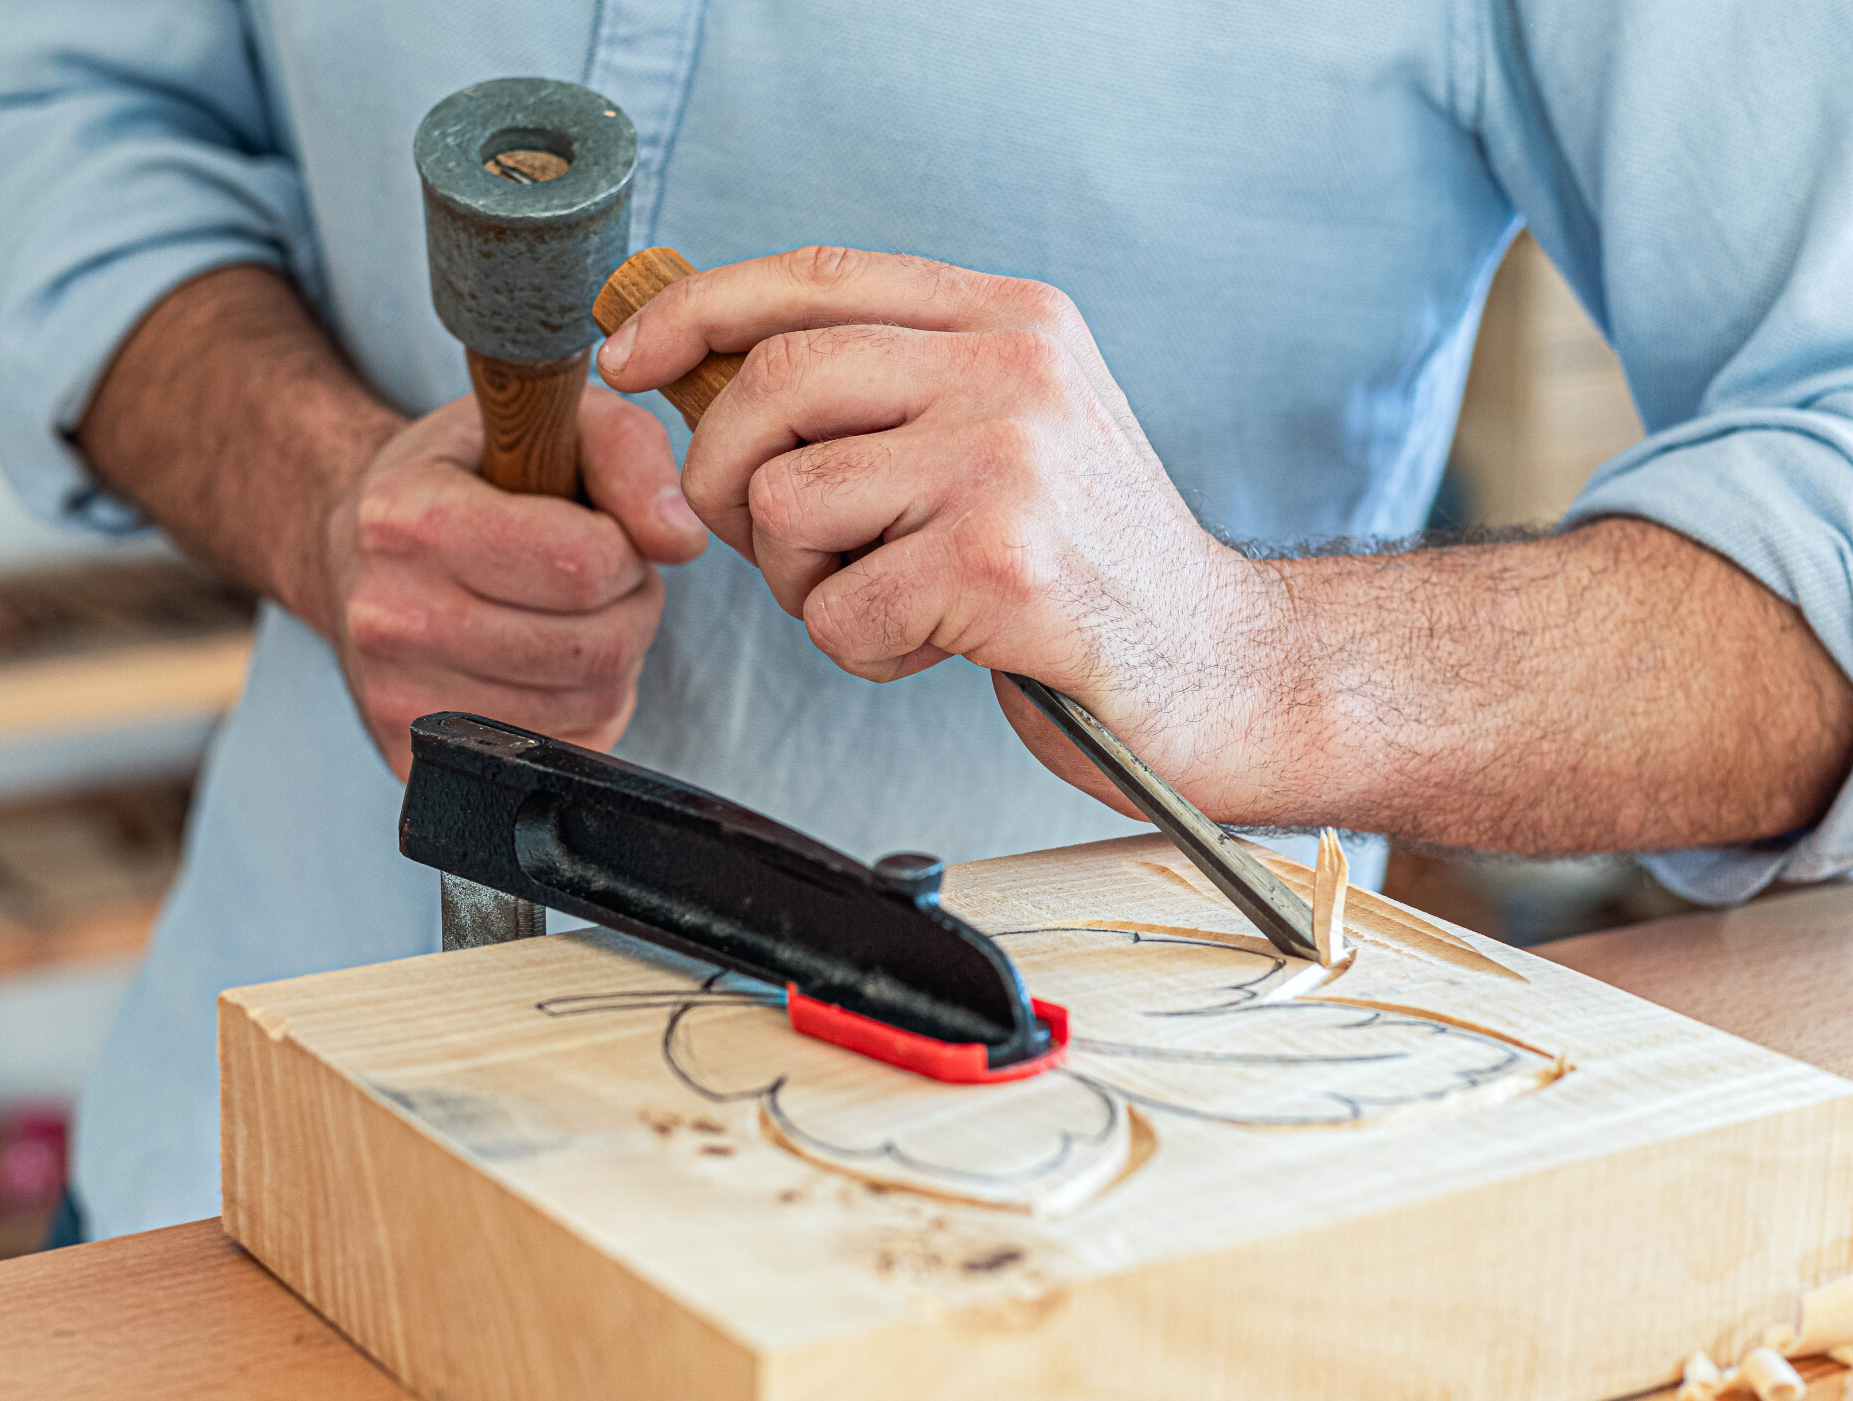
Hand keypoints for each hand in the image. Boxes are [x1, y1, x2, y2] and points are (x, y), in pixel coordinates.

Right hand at [297, 386, 708, 778]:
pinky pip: (561, 751)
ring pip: (587, 703)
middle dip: (631, 607)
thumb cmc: (472, 478)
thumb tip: (682, 539)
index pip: (582, 564)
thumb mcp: (545, 420)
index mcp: (409, 518)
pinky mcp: (414, 755)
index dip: (625, 550)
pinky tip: (551, 668)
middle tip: (605, 581)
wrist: (358, 554)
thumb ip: (628, 454)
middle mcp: (388, 615)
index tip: (603, 532)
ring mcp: (396, 696)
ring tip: (577, 617)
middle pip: (594, 646)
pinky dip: (584, 712)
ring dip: (614, 660)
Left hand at [594, 247, 1295, 823]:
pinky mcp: (998, 566)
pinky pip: (836, 610)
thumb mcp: (1014, 432)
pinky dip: (860, 649)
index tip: (628, 354)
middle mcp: (1014, 371)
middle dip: (726, 475)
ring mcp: (1008, 464)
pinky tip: (934, 646)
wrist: (1225, 672)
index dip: (699, 309)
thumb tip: (719, 381)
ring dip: (800, 582)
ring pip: (788, 503)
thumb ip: (898, 389)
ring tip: (883, 599)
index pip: (818, 277)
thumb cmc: (1097, 570)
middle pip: (773, 383)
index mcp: (1014, 320)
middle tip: (764, 538)